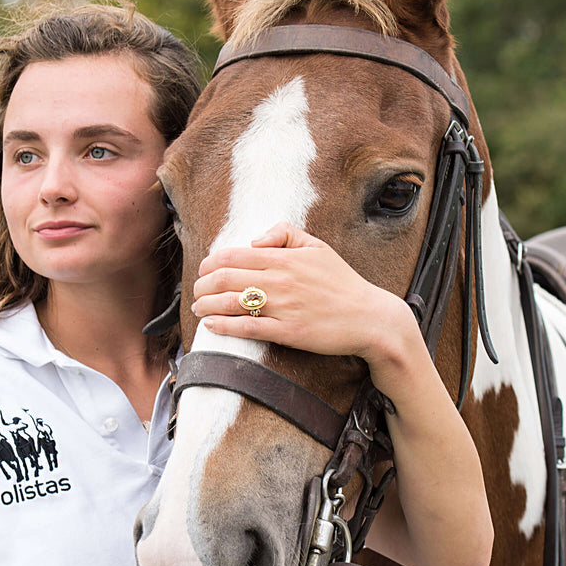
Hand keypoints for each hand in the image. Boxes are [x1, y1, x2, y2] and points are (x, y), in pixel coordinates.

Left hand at [192, 222, 413, 366]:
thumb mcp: (318, 246)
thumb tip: (254, 241)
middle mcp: (280, 280)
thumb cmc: (342, 282)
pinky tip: (211, 325)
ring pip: (230, 303)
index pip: (233, 255)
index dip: (210, 263)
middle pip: (225, 278)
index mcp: (284, 258)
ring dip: (206, 305)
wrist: (369, 317)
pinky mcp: (288, 332)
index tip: (204, 271)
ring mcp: (283, 307)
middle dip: (202, 285)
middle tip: (196, 292)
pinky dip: (223, 326)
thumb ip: (285, 234)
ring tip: (199, 308)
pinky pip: (247, 328)